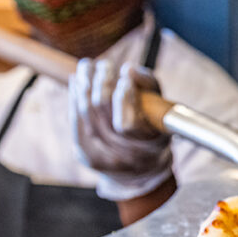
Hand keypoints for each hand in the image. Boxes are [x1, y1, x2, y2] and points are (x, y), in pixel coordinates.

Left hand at [69, 58, 172, 200]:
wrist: (141, 171)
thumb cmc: (154, 132)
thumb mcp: (162, 110)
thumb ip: (150, 87)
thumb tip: (130, 68)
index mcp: (149, 146)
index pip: (128, 123)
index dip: (124, 95)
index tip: (126, 70)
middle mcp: (124, 157)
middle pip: (102, 112)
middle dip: (102, 83)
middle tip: (105, 64)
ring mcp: (102, 158)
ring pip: (85, 114)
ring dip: (84, 85)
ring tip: (86, 66)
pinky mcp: (86, 155)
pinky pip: (75, 122)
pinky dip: (75, 99)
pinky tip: (76, 82)